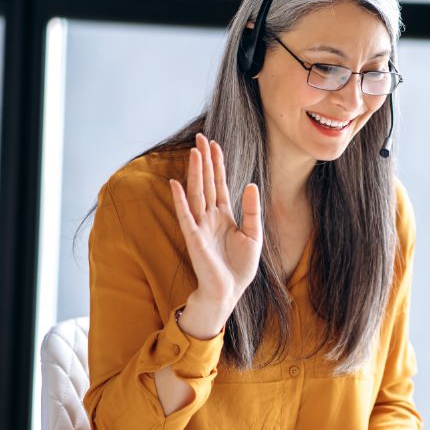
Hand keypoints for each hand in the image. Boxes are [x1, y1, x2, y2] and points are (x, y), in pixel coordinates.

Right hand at [168, 133, 262, 336]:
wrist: (229, 291)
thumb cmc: (239, 267)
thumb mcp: (253, 235)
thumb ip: (251, 210)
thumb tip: (251, 184)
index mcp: (224, 215)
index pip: (219, 184)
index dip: (217, 165)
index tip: (215, 144)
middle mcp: (209, 217)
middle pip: (206, 183)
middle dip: (204, 161)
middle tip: (201, 138)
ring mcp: (200, 226)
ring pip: (196, 193)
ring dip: (194, 173)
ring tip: (193, 152)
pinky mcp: (193, 238)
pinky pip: (185, 215)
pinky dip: (180, 200)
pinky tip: (176, 183)